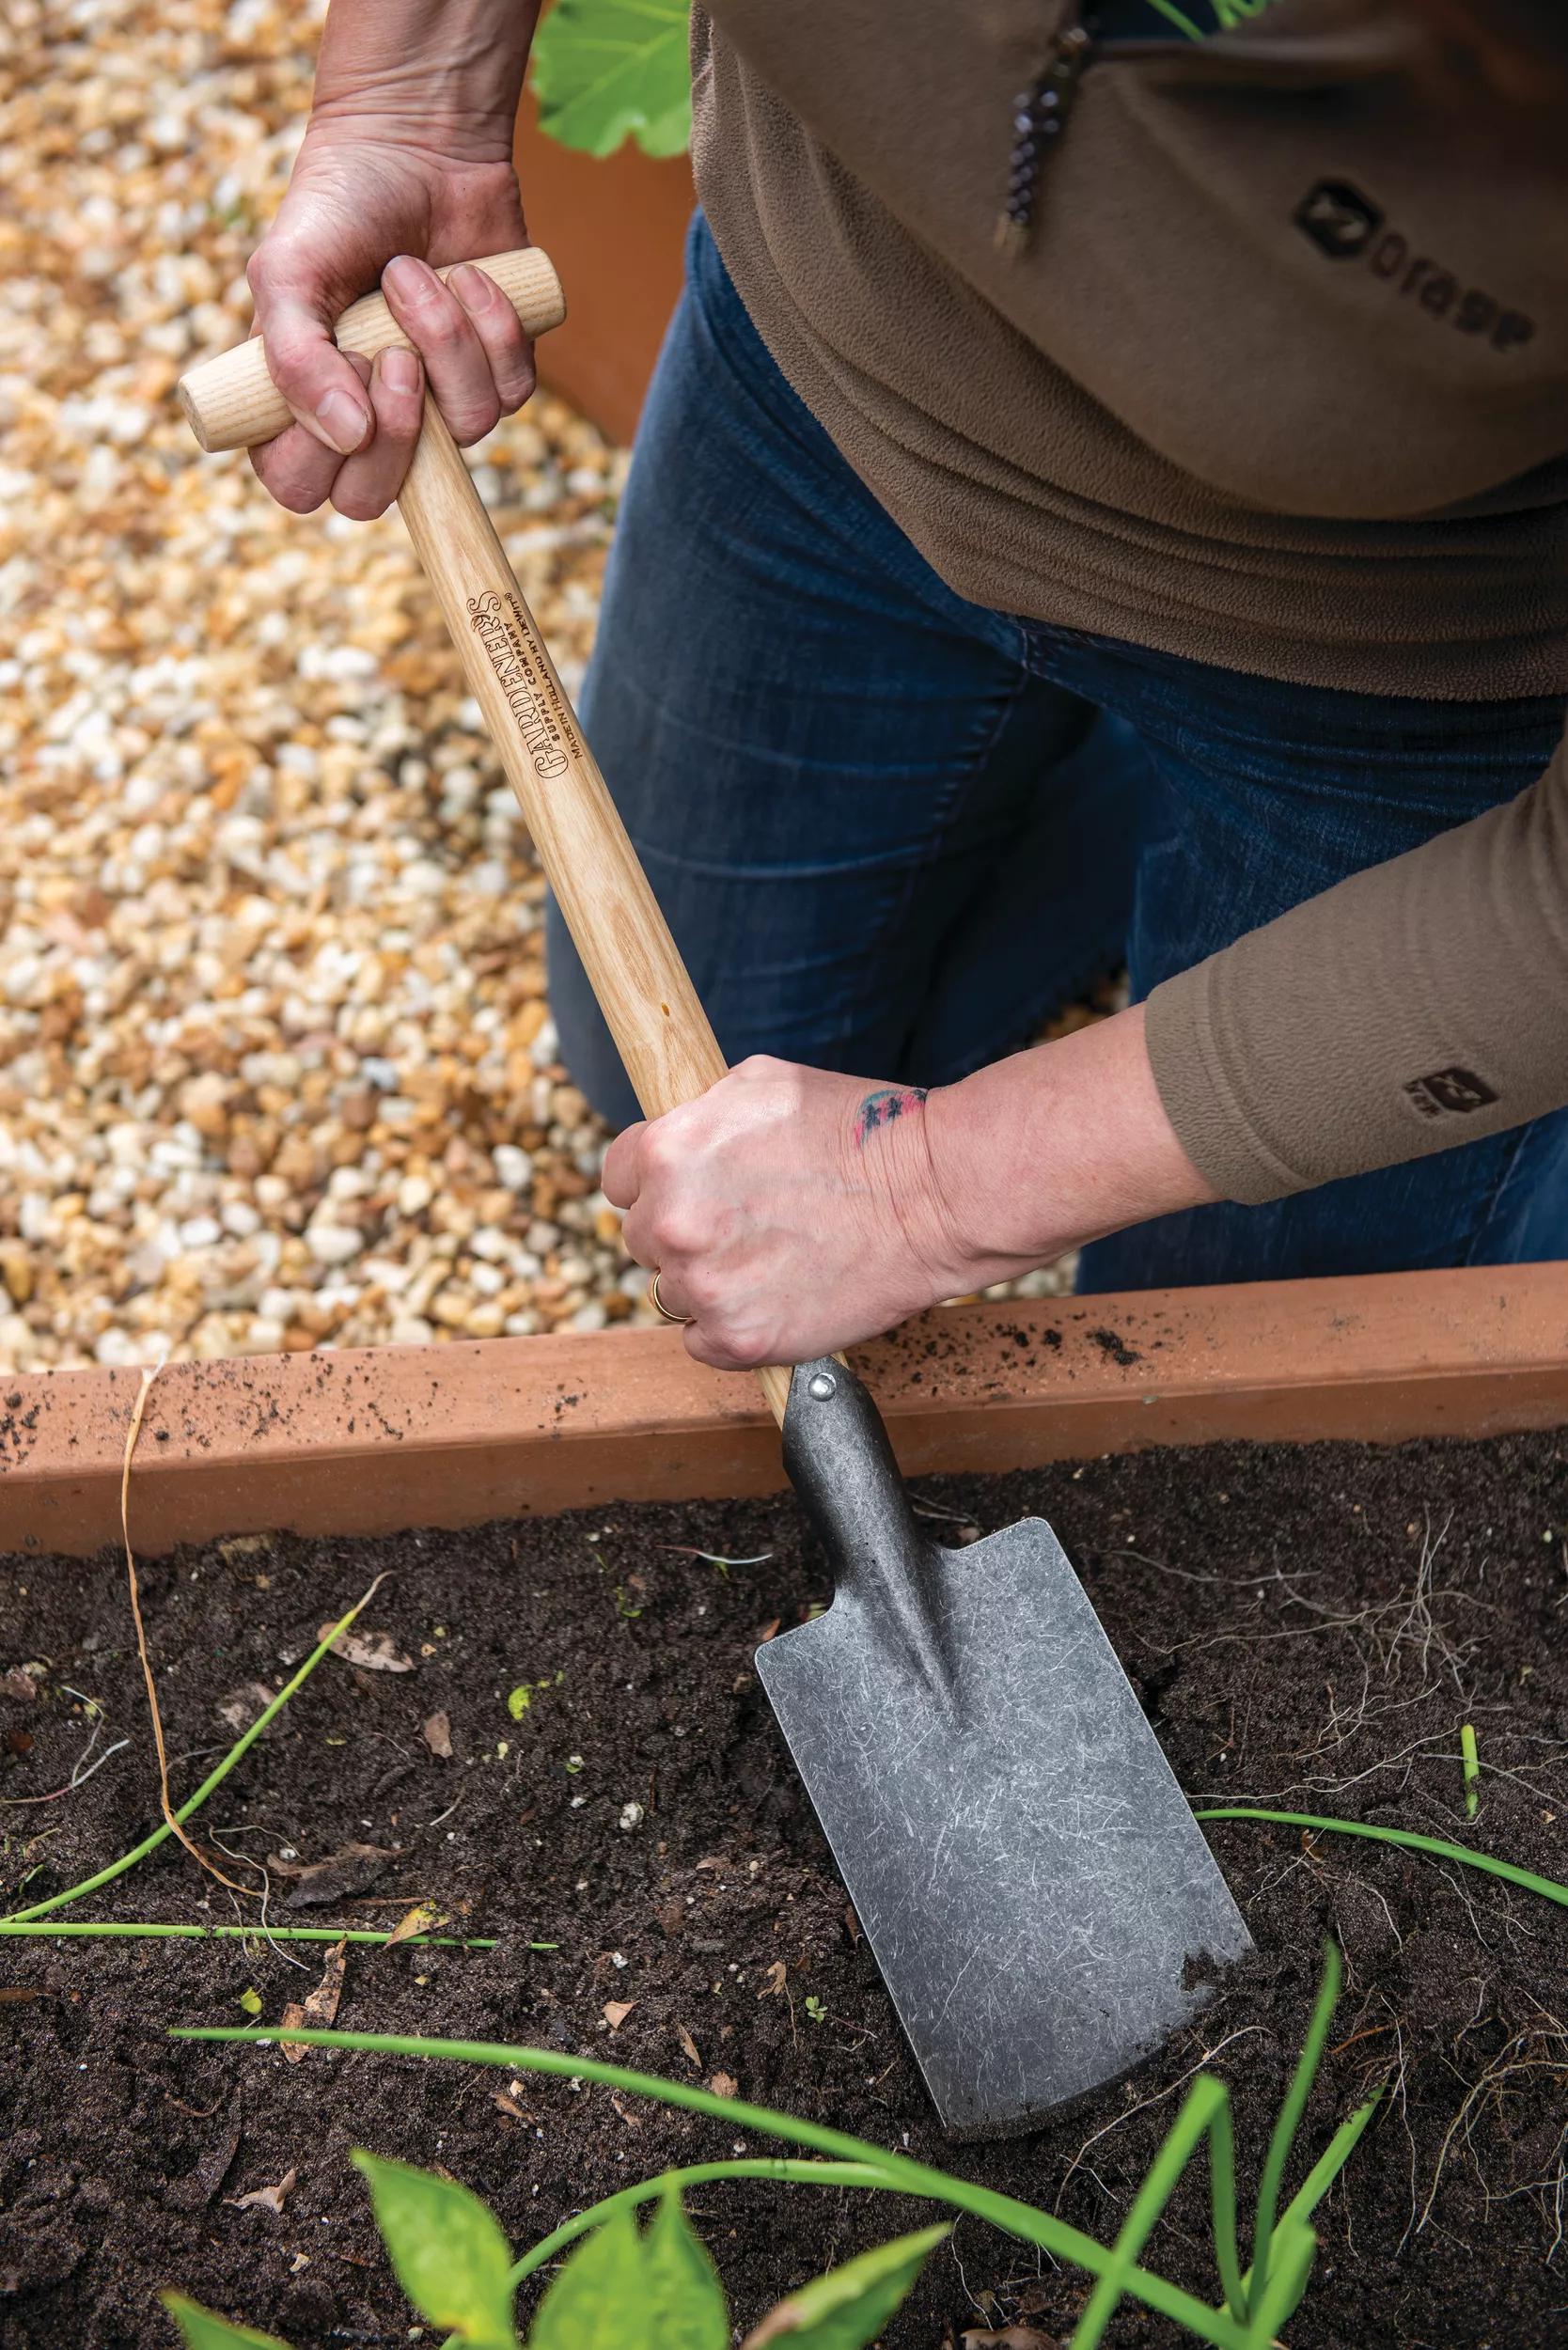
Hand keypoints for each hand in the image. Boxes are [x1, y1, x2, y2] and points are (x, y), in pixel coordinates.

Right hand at [246, 121, 532, 518]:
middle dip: (397, 425)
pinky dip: (493, 324)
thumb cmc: (336, 211)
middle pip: (378, 498)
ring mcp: (436, 405)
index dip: (323, 453)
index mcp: (300, 406)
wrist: (415, 147)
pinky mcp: (496, 375)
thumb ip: (293, 361)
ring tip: (415, 274)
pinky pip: (512, 391)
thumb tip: (348, 435)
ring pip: (462, 436)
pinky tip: (469, 274)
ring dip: (445, 343)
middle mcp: (368, 419)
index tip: (340, 373)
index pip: (301, 489)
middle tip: (391, 351)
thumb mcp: (286, 273)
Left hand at [601, 1009, 1217, 1370]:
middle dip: (684, 1230)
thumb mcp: (760, 1084)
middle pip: (641, 1239)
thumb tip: (668, 1126)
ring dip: (709, 1281)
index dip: (657, 1181)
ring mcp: (702, 1287)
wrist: (933, 1196)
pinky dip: (732, 1325)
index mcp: (665, 1154)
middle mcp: (671, 1223)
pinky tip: (778, 1292)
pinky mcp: (737, 1340)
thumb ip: (695, 1113)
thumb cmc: (859, 1131)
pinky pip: (702, 1341)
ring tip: (775, 1255)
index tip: (694, 1187)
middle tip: (748, 1221)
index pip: (617, 1178)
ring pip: (672, 1293)